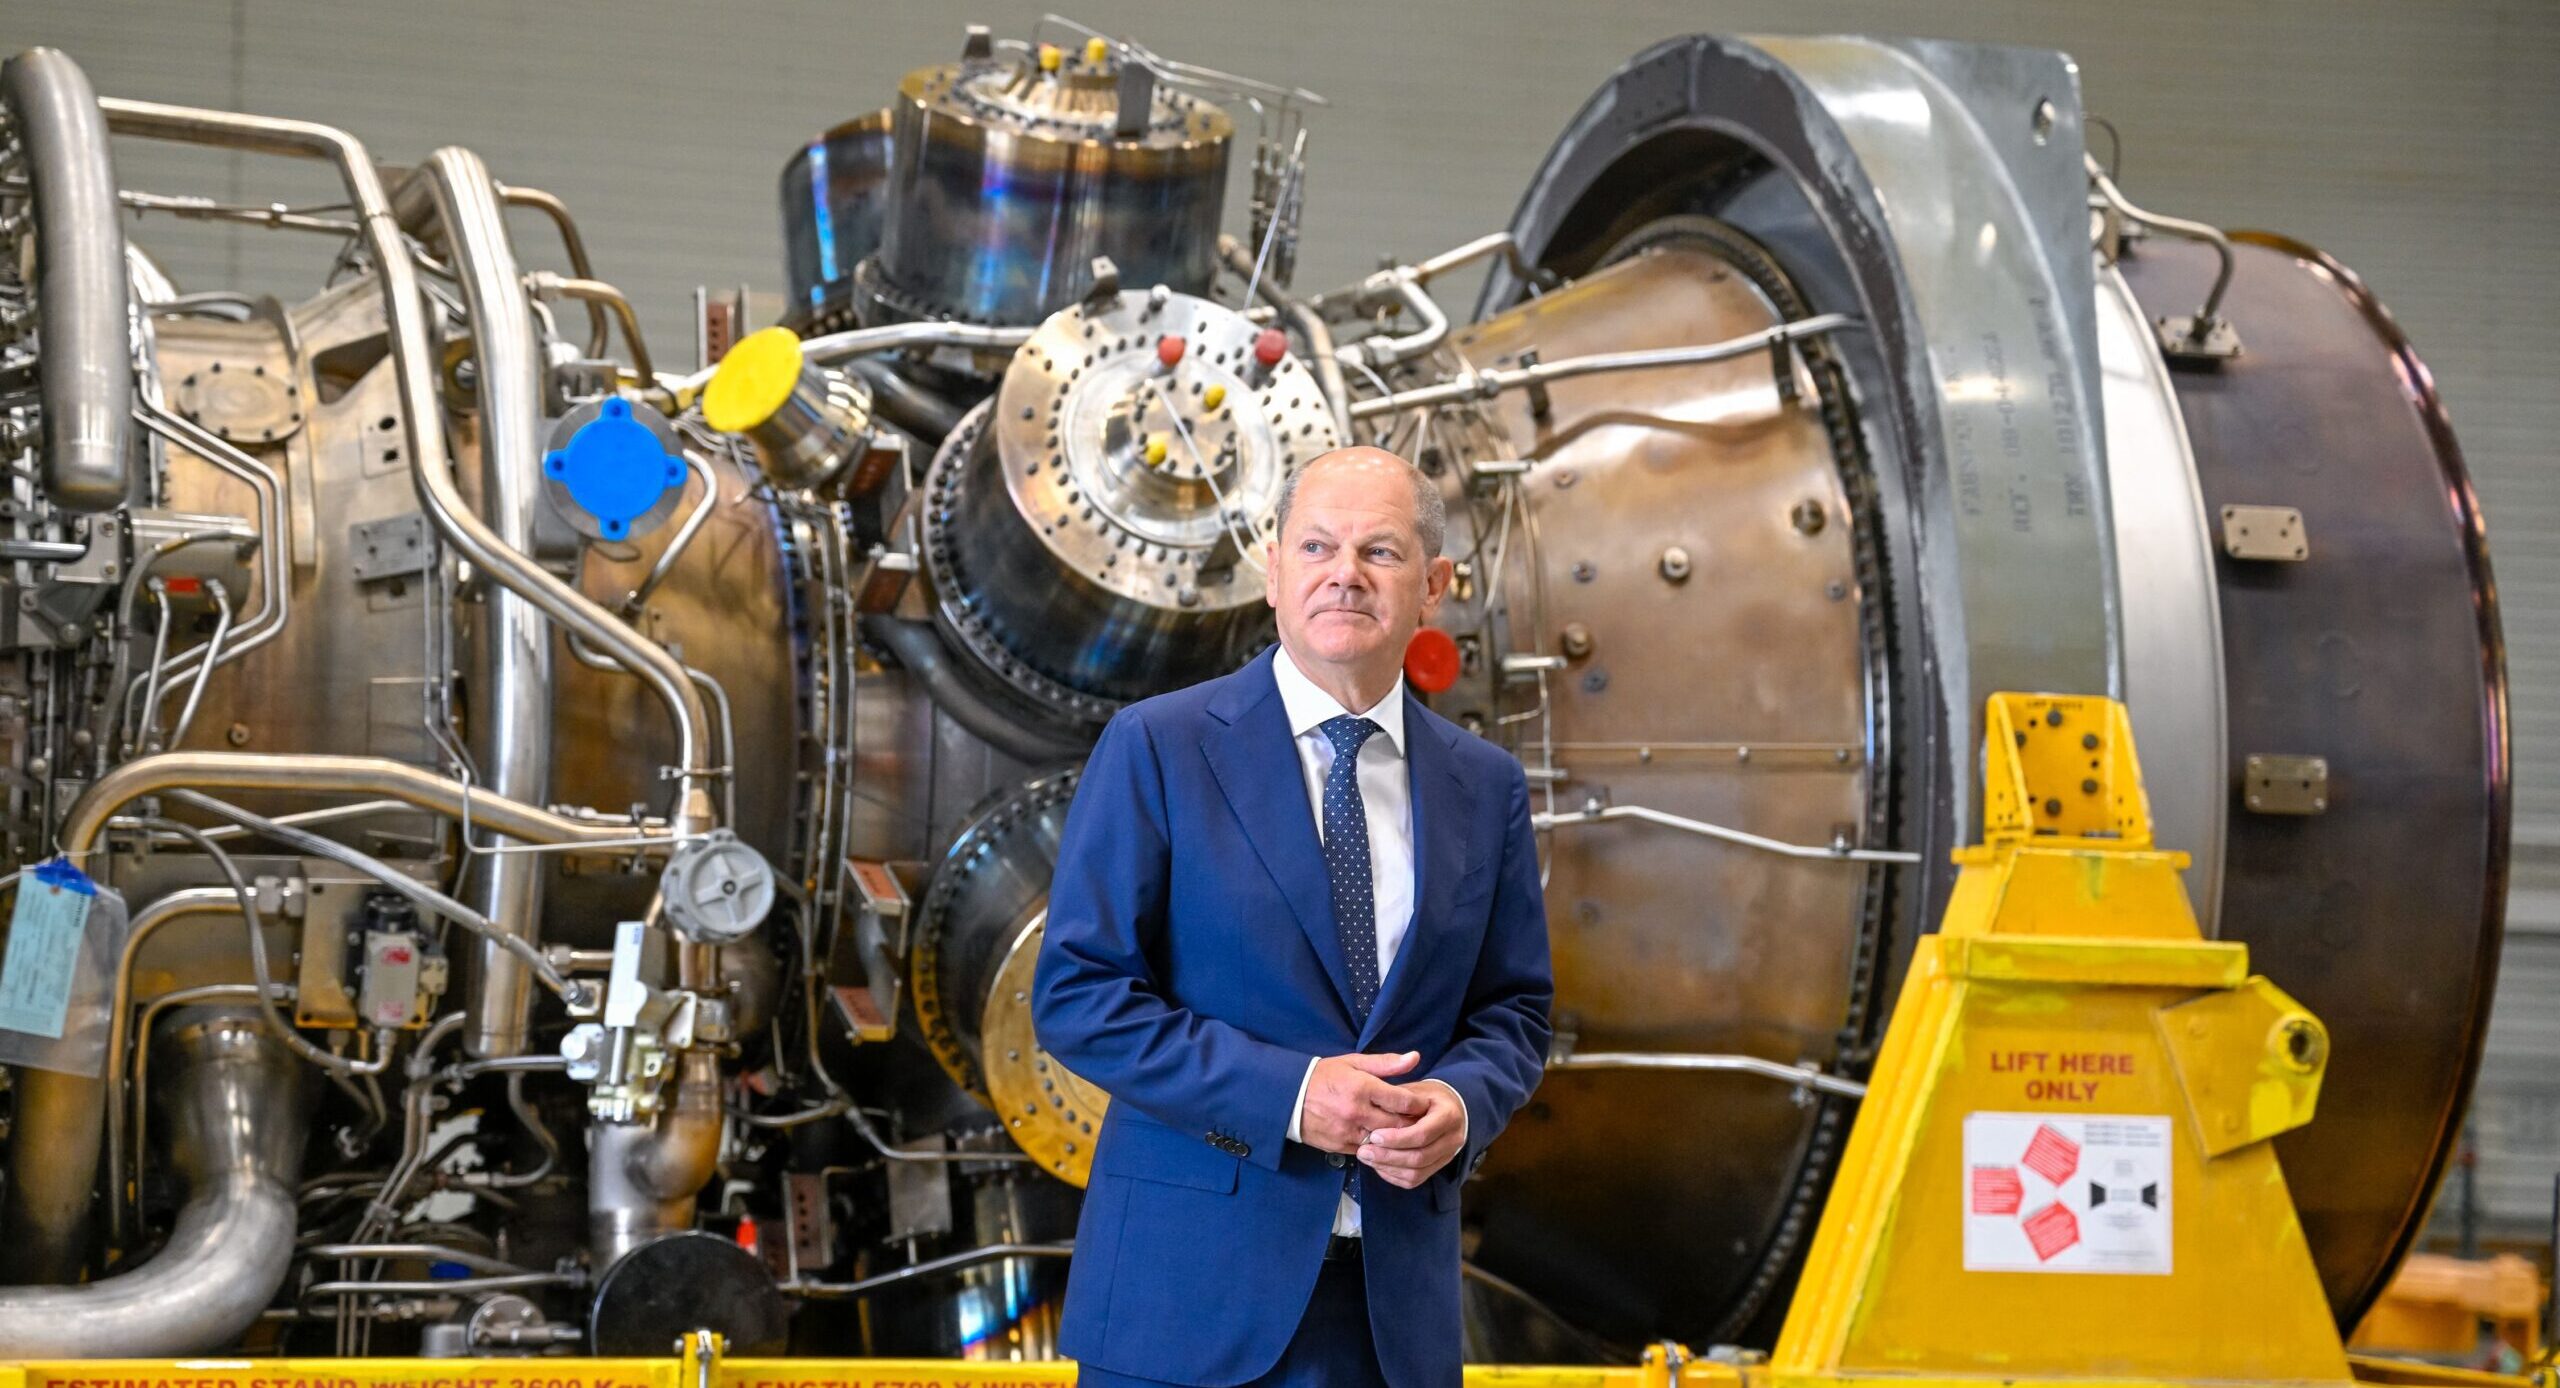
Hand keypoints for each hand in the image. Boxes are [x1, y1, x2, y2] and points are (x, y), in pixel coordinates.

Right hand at [1299, 1051, 1428, 1153]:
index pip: (1402, 1101)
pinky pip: (1368, 1151)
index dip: (1418, 1104)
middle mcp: (1356, 1112)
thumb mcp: (1354, 1062)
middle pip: (1397, 1125)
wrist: (1288, 1098)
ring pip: (1384, 1142)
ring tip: (1406, 1132)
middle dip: (1412, 1124)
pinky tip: (1384, 1141)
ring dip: (1397, 1139)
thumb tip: (1415, 1058)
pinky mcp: (1341, 1146)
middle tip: (1421, 1121)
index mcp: (1361, 1087)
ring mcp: (1348, 1132)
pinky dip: (1379, 1147)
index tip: (1424, 1104)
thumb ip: (1386, 1063)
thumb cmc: (1324, 1076)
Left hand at [1356, 1080, 1463, 1188]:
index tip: (1374, 1136)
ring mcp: (1447, 1156)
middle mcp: (1452, 1139)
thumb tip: (1372, 1115)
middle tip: (1364, 1151)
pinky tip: (1378, 1165)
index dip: (1396, 1138)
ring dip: (1388, 1168)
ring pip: (1417, 1173)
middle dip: (1388, 1157)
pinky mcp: (1438, 1167)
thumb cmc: (1425, 1097)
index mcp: (1448, 1116)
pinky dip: (1394, 1175)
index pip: (1422, 1134)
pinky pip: (1415, 1180)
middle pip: (1420, 1157)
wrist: (1447, 1106)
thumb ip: (1397, 1103)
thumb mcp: (1413, 1091)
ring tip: (1367, 1158)